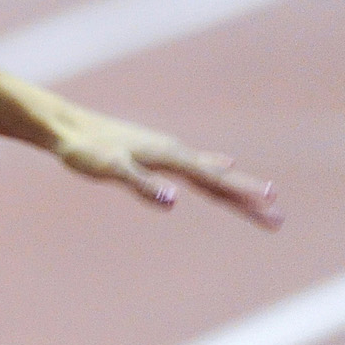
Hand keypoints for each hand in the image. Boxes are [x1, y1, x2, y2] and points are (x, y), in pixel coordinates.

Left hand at [51, 107, 279, 228]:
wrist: (65, 125)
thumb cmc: (85, 149)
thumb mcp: (110, 170)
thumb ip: (141, 185)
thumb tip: (173, 201)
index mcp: (169, 157)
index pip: (213, 182)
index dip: (242, 195)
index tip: (271, 205)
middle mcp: (174, 152)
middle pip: (218, 180)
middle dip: (248, 199)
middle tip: (278, 219)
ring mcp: (165, 150)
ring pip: (209, 171)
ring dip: (236, 186)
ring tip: (262, 197)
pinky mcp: (154, 151)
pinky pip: (194, 163)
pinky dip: (213, 168)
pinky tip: (222, 165)